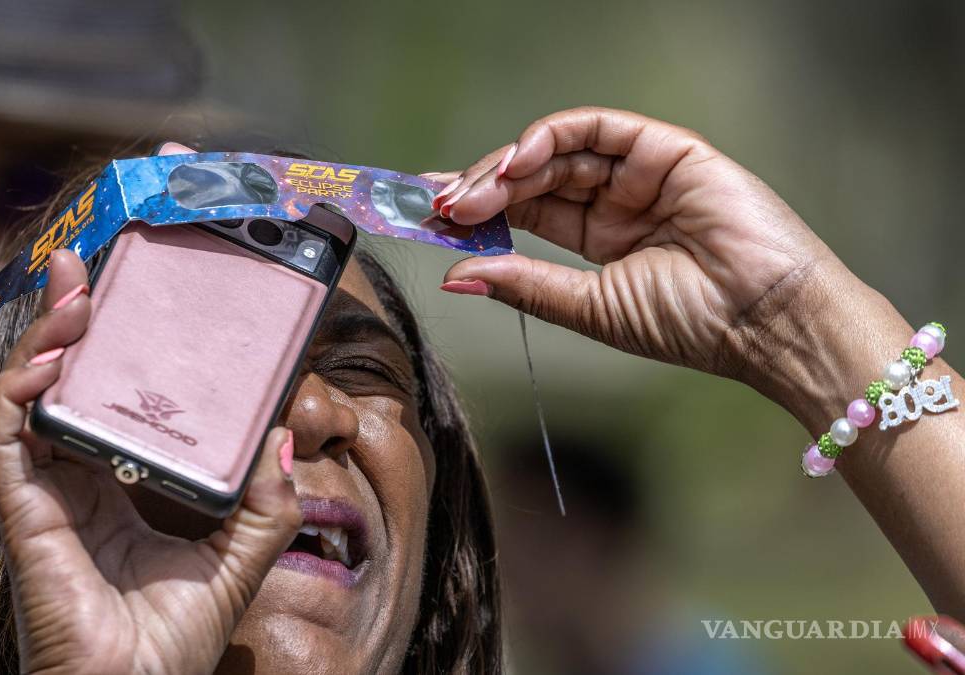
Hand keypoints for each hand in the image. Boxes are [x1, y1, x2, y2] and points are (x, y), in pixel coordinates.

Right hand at [0, 248, 299, 673]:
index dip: (108, 352)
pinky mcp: (24, 512)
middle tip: (86, 266)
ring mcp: (44, 495)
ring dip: (42, 339)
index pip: (104, 402)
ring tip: (74, 291)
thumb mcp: (239, 559)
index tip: (131, 299)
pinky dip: (18, 391)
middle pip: (59, 386)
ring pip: (25, 397)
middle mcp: (73, 485)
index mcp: (116, 491)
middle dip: (65, 323)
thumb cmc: (174, 644)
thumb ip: (267, 504)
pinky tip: (51, 358)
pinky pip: (4, 437)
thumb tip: (285, 440)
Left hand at [435, 106, 856, 385]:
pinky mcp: (665, 148)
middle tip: (436, 207)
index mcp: (599, 238)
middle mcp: (615, 200)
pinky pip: (597, 128)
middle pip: (531, 179)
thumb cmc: (692, 325)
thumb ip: (526, 286)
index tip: (428, 219)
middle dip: (478, 189)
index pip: (524, 213)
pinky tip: (515, 164)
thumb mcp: (591, 308)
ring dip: (504, 168)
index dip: (476, 213)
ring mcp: (639, 172)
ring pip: (556, 152)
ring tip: (466, 196)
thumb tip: (456, 276)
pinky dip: (550, 138)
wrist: (766, 322)